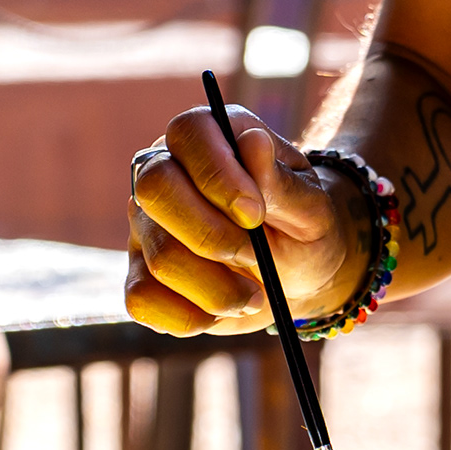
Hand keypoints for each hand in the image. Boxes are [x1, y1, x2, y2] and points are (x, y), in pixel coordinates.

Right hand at [125, 102, 363, 333]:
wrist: (295, 276)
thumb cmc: (303, 229)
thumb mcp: (311, 207)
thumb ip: (280, 180)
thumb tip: (252, 141)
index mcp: (210, 137)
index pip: (188, 132)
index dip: (218, 173)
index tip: (255, 214)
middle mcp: (166, 172)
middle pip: (154, 187)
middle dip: (210, 234)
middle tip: (255, 256)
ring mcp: (145, 225)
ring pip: (159, 254)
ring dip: (215, 288)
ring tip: (253, 295)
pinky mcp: (140, 274)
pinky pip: (143, 299)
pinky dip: (189, 316)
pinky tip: (220, 312)